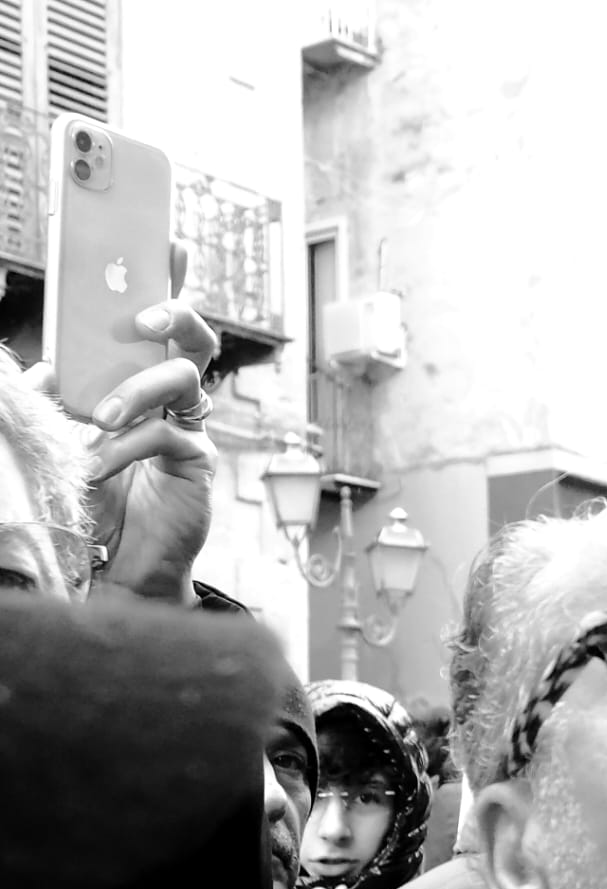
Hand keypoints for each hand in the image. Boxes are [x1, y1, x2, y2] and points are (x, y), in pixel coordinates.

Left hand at [23, 245, 218, 603]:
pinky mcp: (199, 464)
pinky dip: (127, 447)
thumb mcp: (64, 434)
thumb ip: (58, 396)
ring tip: (101, 417)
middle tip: (143, 316)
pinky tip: (100, 464)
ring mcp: (192, 428)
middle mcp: (175, 399)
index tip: (170, 242)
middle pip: (194, 338)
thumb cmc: (99, 496)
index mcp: (144, 380)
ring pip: (183, 380)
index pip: (160, 322)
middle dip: (174, 313)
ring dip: (138, 390)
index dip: (170, 280)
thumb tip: (43, 365)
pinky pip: (169, 435)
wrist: (121, 563)